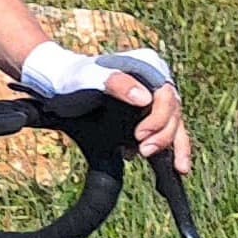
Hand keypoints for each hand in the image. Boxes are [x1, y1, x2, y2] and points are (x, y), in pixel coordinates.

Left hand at [20, 40, 191, 175]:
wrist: (59, 84)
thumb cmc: (74, 76)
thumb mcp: (91, 76)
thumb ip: (117, 83)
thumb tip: (144, 99)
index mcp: (148, 69)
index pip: (167, 97)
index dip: (159, 119)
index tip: (140, 136)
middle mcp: (155, 84)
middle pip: (173, 113)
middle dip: (164, 136)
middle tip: (144, 151)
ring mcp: (152, 101)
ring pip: (175, 125)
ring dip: (175, 146)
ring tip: (177, 168)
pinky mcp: (145, 116)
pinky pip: (164, 133)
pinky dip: (170, 150)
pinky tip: (172, 167)